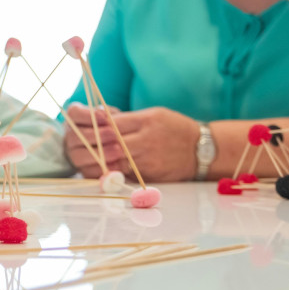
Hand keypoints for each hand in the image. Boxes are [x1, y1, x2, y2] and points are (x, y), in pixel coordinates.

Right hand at [62, 103, 121, 176]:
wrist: (114, 145)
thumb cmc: (111, 126)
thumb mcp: (111, 116)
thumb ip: (109, 115)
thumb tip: (106, 115)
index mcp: (75, 119)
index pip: (73, 114)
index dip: (86, 115)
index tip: (104, 117)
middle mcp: (70, 137)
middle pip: (74, 136)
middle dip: (96, 136)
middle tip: (114, 134)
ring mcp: (74, 154)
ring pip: (78, 156)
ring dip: (100, 154)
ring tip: (119, 151)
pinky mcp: (82, 170)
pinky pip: (88, 172)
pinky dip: (102, 169)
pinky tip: (117, 165)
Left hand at [65, 105, 198, 181]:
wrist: (204, 149)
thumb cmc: (176, 128)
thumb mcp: (154, 114)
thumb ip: (129, 119)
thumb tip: (102, 122)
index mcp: (147, 121)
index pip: (113, 124)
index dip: (98, 127)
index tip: (89, 127)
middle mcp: (147, 140)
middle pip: (111, 144)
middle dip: (96, 146)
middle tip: (84, 145)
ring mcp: (149, 160)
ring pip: (116, 161)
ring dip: (102, 161)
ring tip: (92, 158)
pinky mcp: (151, 175)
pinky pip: (127, 175)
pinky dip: (115, 173)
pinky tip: (106, 170)